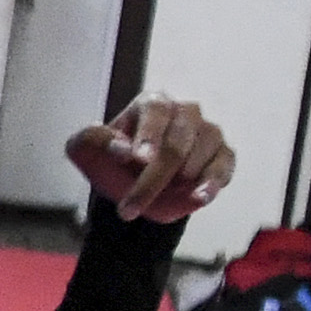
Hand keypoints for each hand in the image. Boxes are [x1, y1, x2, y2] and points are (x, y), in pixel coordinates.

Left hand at [66, 94, 231, 224]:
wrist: (132, 181)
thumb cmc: (111, 157)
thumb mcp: (87, 147)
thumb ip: (92, 141)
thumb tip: (120, 149)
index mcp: (153, 102)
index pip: (155, 113)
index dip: (147, 136)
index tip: (139, 159)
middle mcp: (186, 112)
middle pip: (176, 145)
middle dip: (152, 180)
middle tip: (129, 208)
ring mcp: (208, 133)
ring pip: (200, 156)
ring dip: (176, 183)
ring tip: (153, 201)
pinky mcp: (223, 155)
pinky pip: (223, 168)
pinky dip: (211, 184)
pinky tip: (198, 197)